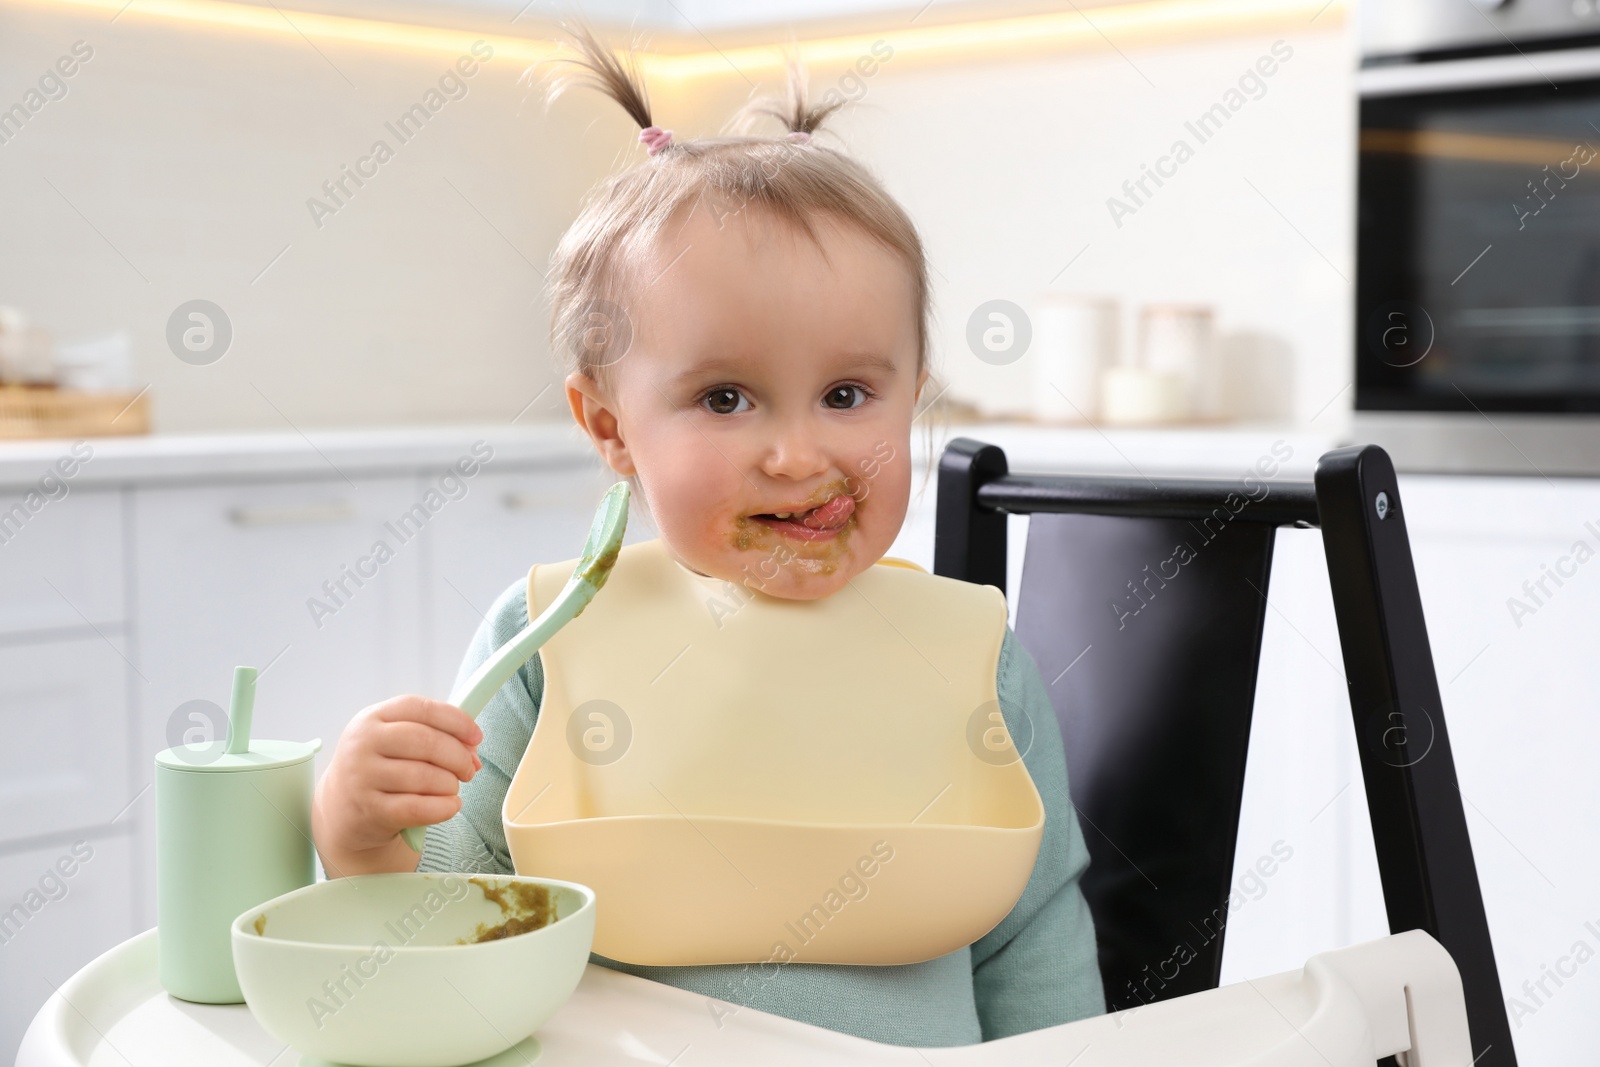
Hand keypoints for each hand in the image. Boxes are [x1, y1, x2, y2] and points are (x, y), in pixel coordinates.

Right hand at [312, 695, 482, 875]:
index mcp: (372, 718)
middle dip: (458, 757)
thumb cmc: (381, 769)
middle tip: (469, 769)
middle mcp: (362, 744)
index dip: (456, 720)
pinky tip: (451, 806)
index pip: (420, 709)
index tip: (477, 736)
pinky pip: (417, 808)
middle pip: (426, 741)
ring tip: (453, 788)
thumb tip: (472, 750)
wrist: (342, 810)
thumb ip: (433, 736)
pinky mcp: (369, 810)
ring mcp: (362, 777)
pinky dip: (443, 808)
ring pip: (424, 776)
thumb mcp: (396, 743)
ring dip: (450, 784)